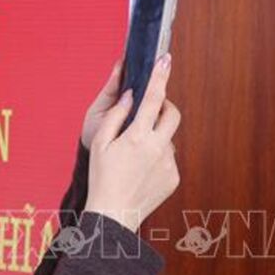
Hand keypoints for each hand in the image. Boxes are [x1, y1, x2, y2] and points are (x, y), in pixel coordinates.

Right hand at [83, 53, 180, 232]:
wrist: (114, 216)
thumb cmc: (101, 177)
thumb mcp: (100, 143)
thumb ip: (116, 115)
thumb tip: (131, 96)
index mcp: (137, 136)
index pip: (153, 98)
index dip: (160, 75)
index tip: (165, 59)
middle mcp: (157, 148)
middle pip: (172, 114)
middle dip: (165, 106)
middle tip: (151, 110)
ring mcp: (168, 163)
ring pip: (168, 138)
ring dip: (156, 138)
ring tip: (135, 156)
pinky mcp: (174, 177)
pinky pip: (168, 158)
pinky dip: (157, 158)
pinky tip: (141, 171)